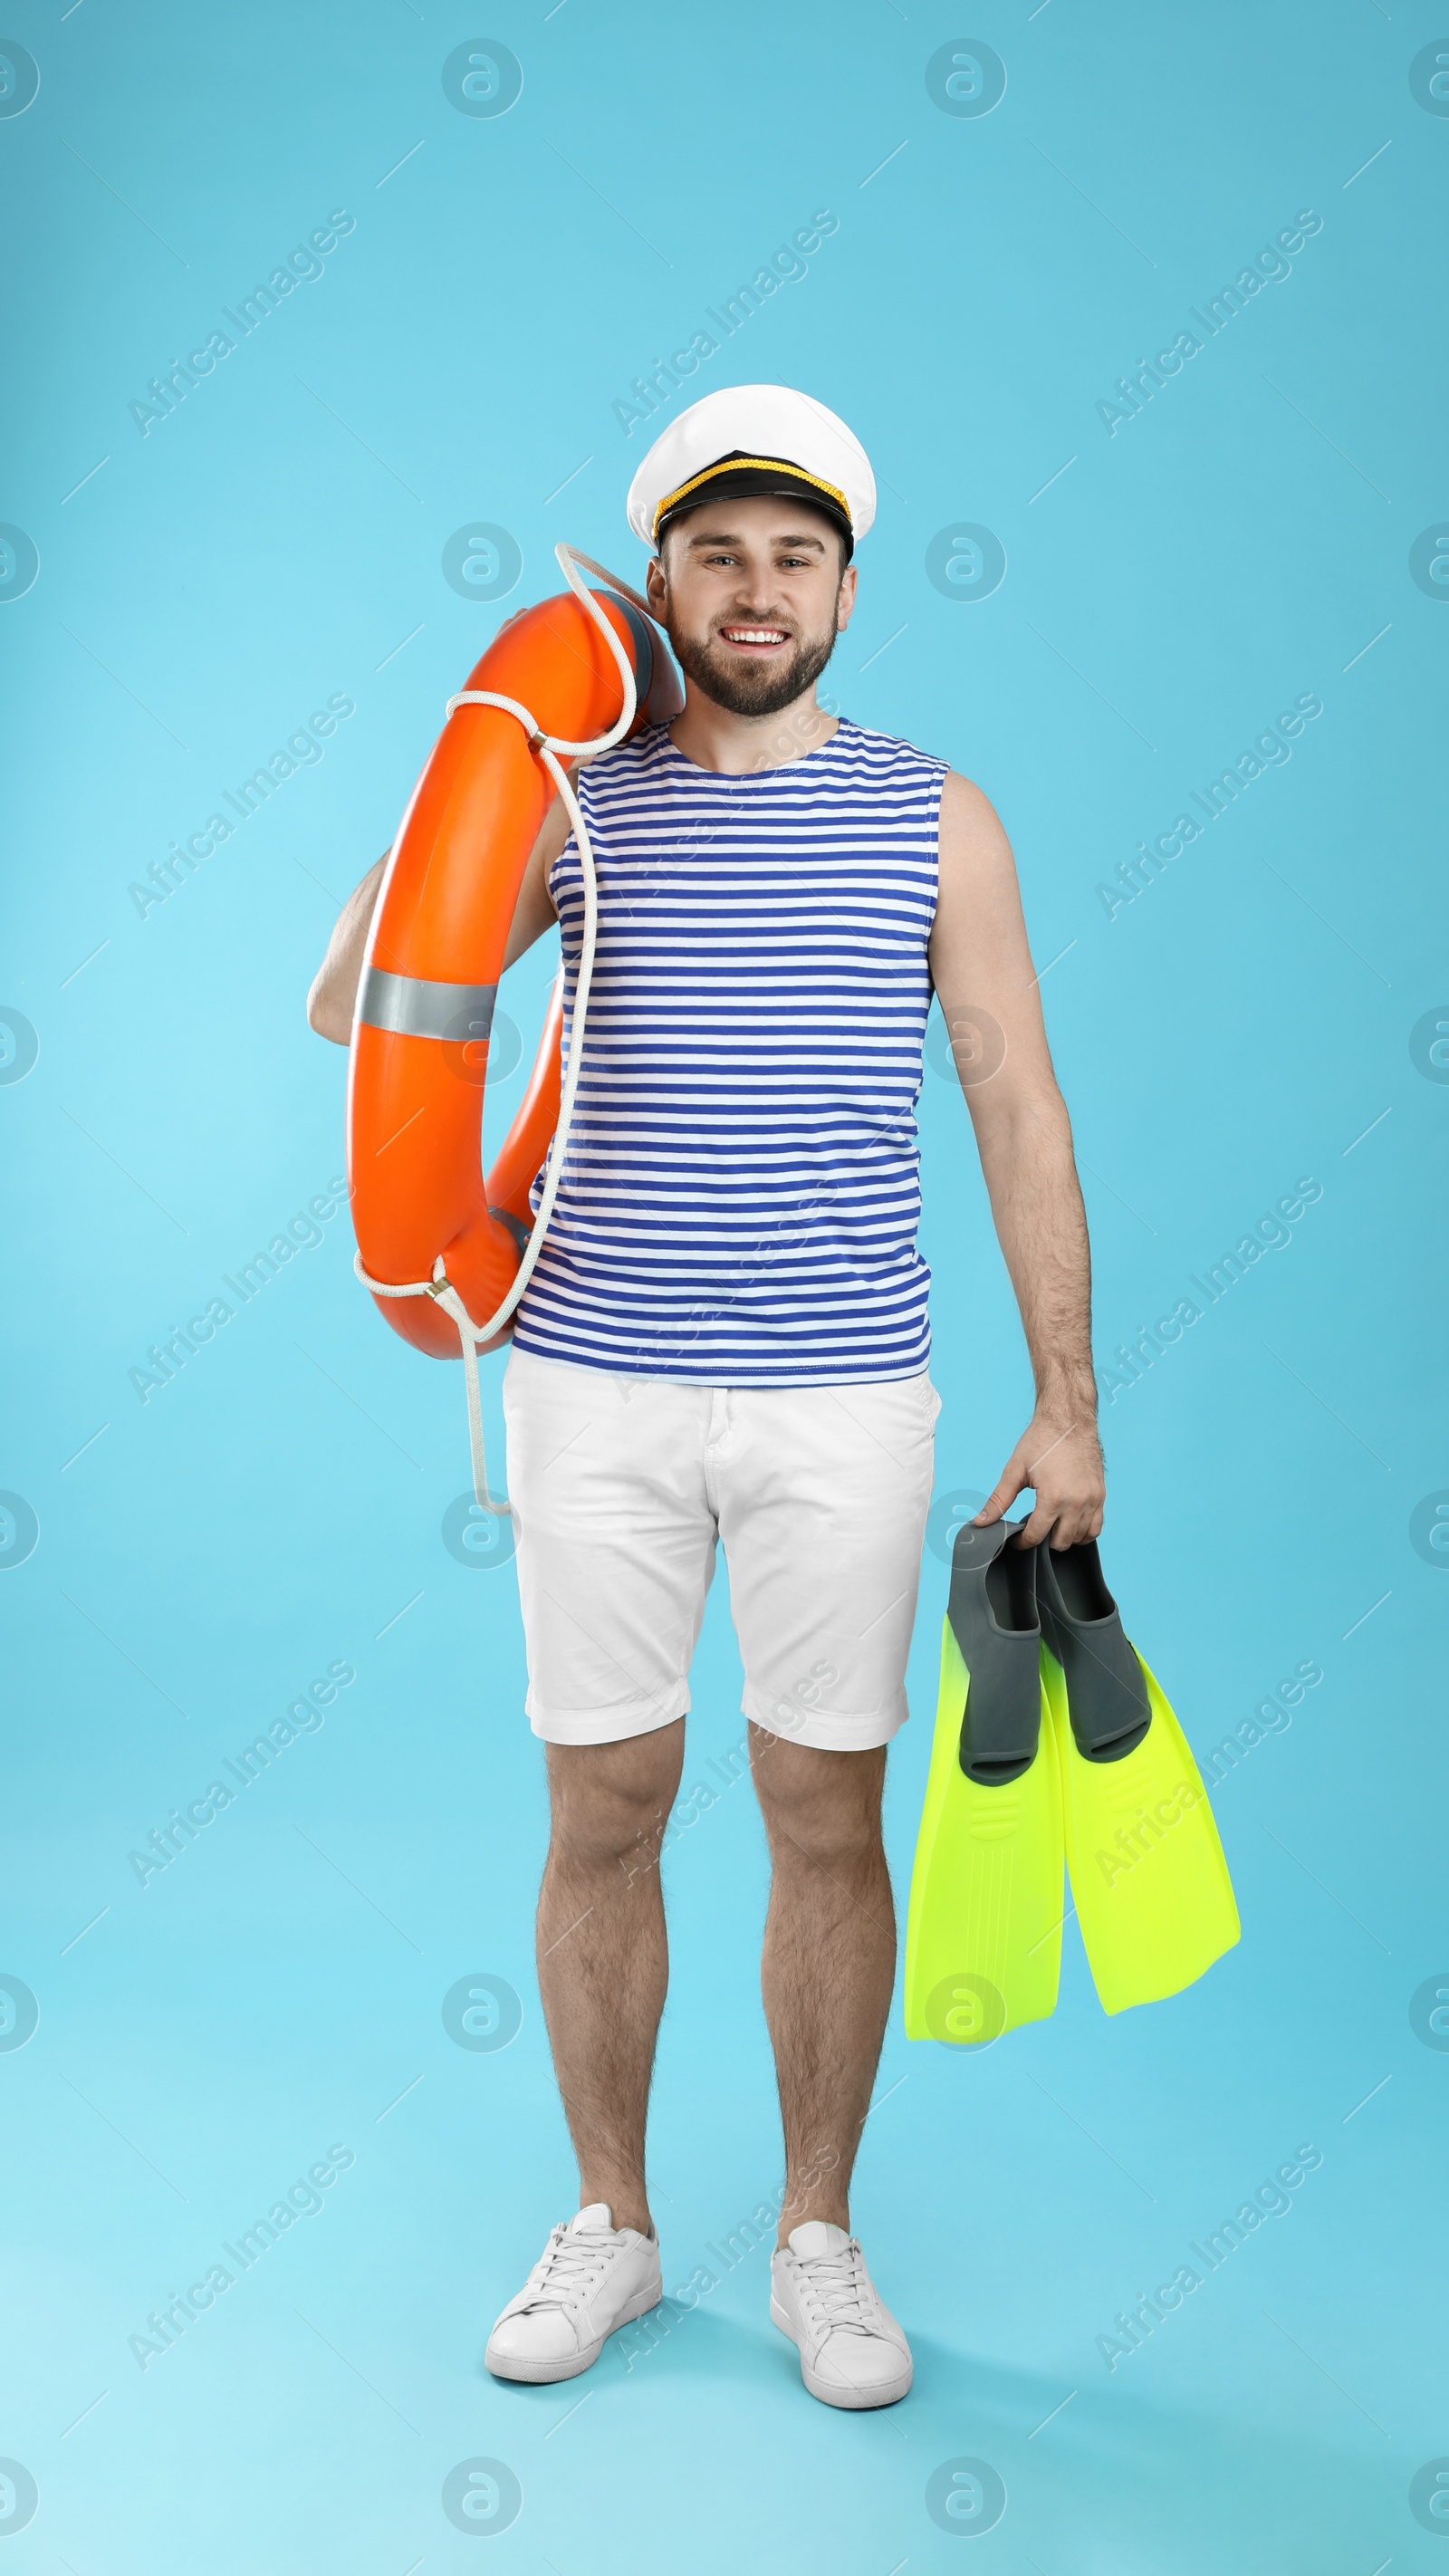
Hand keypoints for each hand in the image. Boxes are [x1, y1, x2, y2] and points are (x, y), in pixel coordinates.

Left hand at [973, 1408, 1104, 1548]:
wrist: (1068, 1419)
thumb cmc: (1041, 1440)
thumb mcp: (1015, 1470)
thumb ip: (999, 1500)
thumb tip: (981, 1522)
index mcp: (1053, 1498)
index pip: (1036, 1536)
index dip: (1022, 1541)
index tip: (1015, 1538)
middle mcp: (1077, 1503)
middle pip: (1060, 1542)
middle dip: (1043, 1540)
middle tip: (1032, 1528)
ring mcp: (1092, 1500)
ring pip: (1080, 1538)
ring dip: (1064, 1538)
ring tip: (1050, 1525)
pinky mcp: (1100, 1495)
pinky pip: (1096, 1527)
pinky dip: (1083, 1532)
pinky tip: (1069, 1523)